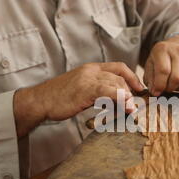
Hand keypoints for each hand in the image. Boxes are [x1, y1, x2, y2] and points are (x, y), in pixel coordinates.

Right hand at [14, 62, 143, 136]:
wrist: (39, 101)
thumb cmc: (58, 99)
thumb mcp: (80, 90)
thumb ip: (97, 92)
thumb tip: (115, 101)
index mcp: (91, 69)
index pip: (119, 67)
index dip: (133, 77)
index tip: (139, 90)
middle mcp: (91, 70)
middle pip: (121, 77)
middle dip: (131, 92)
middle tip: (135, 106)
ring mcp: (88, 79)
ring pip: (117, 84)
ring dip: (128, 98)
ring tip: (133, 110)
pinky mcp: (86, 89)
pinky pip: (110, 92)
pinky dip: (122, 99)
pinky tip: (128, 108)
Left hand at [144, 34, 178, 96]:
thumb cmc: (163, 58)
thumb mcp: (151, 64)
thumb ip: (150, 79)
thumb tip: (155, 92)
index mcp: (162, 49)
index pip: (164, 71)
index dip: (160, 85)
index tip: (157, 92)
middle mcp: (178, 50)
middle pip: (177, 78)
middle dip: (170, 88)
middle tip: (166, 87)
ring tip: (174, 82)